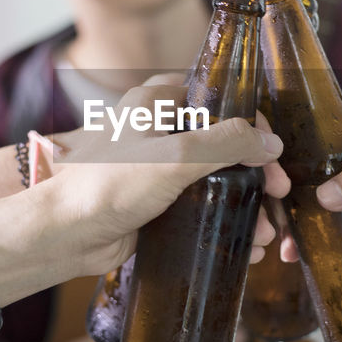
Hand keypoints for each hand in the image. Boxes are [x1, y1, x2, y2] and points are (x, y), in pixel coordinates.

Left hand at [48, 84, 289, 274]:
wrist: (63, 234)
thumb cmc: (107, 185)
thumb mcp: (174, 156)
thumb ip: (226, 142)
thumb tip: (269, 142)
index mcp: (156, 101)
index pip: (219, 98)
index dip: (253, 123)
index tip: (274, 153)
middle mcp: (157, 129)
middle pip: (223, 140)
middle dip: (257, 170)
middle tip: (278, 194)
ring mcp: (157, 167)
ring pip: (216, 176)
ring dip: (246, 201)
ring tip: (262, 231)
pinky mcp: (156, 201)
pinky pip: (201, 205)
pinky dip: (225, 220)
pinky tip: (245, 243)